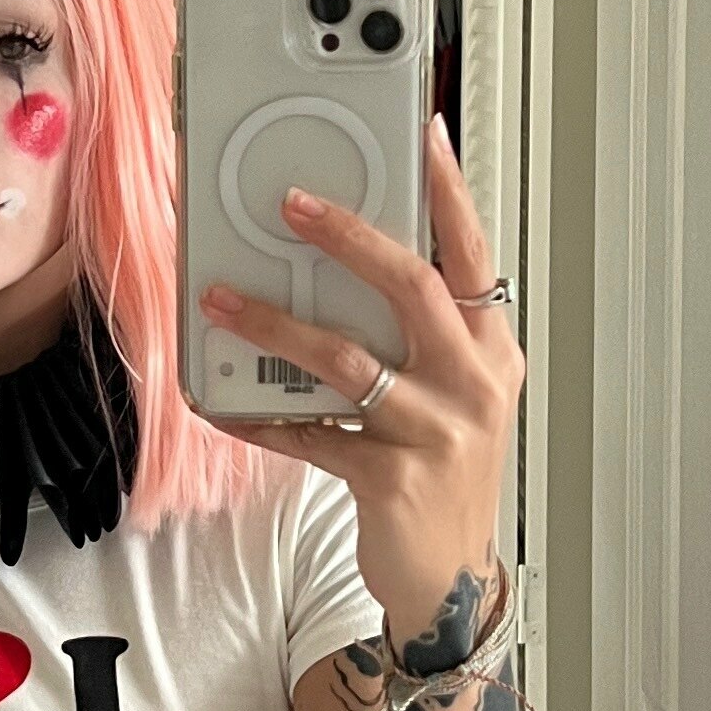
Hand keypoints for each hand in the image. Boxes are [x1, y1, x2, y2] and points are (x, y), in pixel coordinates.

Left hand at [200, 118, 522, 651]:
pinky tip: (218, 399)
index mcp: (492, 350)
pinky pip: (310, 434)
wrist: (447, 577)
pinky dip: (259, 415)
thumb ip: (418, 335)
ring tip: (222, 300)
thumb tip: (344, 266)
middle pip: (412, 287)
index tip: (421, 132)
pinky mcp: (393, 481)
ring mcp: (438, 434)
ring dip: (276, 325)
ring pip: (349, 359)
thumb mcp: (452, 394)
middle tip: (290, 203)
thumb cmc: (444, 473)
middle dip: (349, 236)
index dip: (446, 190)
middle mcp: (474, 384)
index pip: (471, 252)